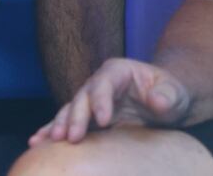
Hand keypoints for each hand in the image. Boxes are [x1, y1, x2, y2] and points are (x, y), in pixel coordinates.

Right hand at [28, 59, 192, 146]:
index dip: (101, 101)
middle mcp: (98, 83)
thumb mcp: (175, 92)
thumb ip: (167, 95)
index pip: (103, 84)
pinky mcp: (88, 117)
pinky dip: (52, 130)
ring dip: (58, 125)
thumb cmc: (170, 93)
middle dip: (75, 117)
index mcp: (116, 72)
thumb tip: (157, 101)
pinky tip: (37, 141)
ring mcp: (91, 100)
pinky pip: (67, 122)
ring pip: (69, 110)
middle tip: (71, 136)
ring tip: (46, 140)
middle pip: (82, 98)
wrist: (164, 102)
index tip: (104, 121)